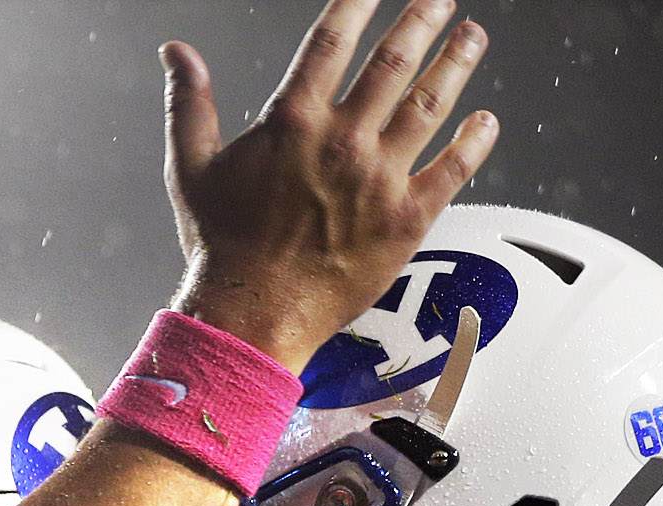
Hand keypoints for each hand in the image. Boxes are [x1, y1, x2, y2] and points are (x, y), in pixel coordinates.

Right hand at [162, 0, 497, 368]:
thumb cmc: (220, 248)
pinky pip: (453, 169)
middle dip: (423, 20)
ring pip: (431, 103)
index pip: (332, 40)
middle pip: (395, 60)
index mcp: (293, 122)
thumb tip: (175, 53)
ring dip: (457, 61)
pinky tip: (486, 120)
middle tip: (440, 0)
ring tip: (472, 36)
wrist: (252, 317)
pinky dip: (475, 140)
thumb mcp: (190, 169)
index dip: (357, 3)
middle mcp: (343, 141)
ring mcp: (380, 179)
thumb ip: (190, 104)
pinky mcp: (406, 219)